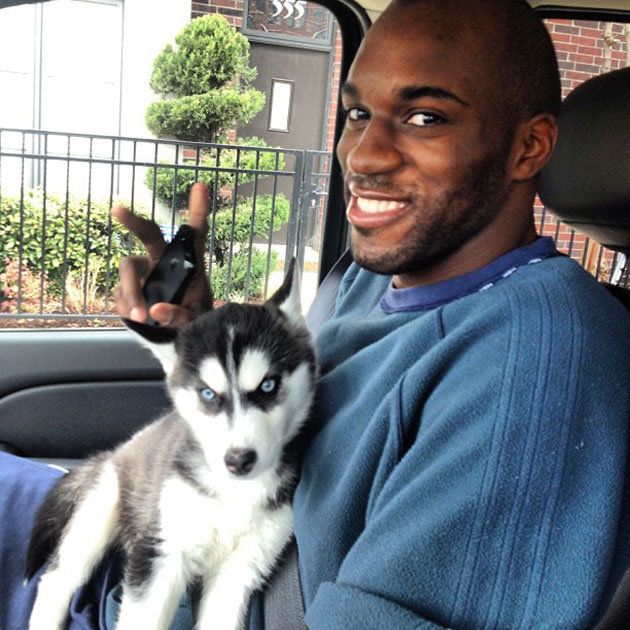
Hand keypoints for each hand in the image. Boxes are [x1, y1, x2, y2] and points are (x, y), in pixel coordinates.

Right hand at [112, 182, 212, 325]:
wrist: (172, 334)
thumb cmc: (191, 317)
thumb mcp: (194, 320)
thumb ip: (179, 316)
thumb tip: (155, 311)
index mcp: (189, 261)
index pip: (195, 232)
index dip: (198, 209)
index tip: (201, 185)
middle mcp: (164, 260)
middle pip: (149, 234)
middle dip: (134, 221)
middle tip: (117, 210)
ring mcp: (143, 271)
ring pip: (128, 267)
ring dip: (131, 291)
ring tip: (141, 316)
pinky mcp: (126, 287)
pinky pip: (121, 292)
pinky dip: (128, 307)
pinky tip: (138, 318)